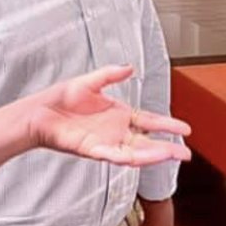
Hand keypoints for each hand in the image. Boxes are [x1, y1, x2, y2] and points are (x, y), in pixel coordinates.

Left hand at [28, 65, 190, 166]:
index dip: (167, 125)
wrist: (39, 112)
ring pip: (135, 152)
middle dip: (167, 148)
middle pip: (147, 142)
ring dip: (153, 155)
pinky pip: (113, 155)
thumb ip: (111, 74)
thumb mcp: (91, 81)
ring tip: (171, 155)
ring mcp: (105, 142)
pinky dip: (127, 158)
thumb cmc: (61, 99)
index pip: (149, 122)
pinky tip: (139, 158)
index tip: (185, 129)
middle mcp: (115, 131)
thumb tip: (130, 67)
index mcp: (118, 114)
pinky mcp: (91, 150)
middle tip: (186, 153)